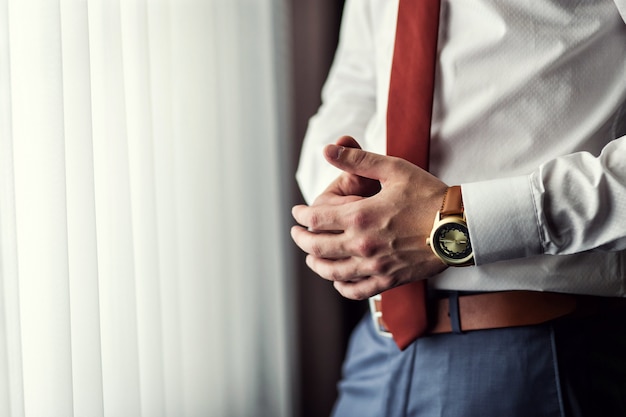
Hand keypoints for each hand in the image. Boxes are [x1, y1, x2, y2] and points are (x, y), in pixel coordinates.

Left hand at [291, 139, 448, 299]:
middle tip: (296, 233)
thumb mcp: (394, 169)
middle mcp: (362, 244)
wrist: (461, 226)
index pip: (316, 218)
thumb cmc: (429, 194)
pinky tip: (338, 280)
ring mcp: (375, 266)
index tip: (297, 212)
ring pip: (332, 271)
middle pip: (317, 246)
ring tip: (310, 257)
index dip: (302, 214)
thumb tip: (327, 149)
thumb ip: (358, 159)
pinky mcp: (388, 280)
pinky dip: (341, 286)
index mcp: (360, 216)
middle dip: (301, 239)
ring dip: (316, 263)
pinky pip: (356, 290)